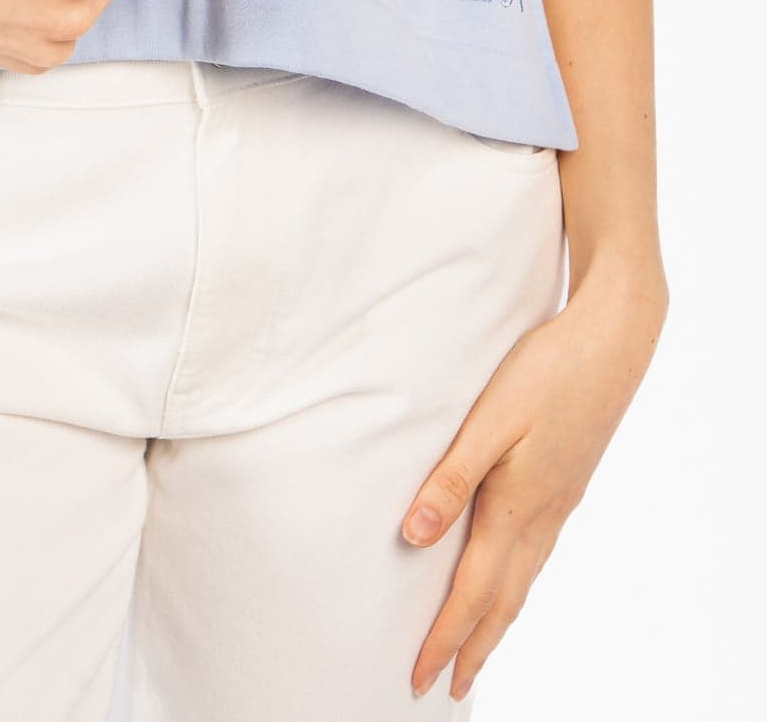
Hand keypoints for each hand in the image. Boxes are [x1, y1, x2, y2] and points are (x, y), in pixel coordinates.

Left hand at [402, 260, 668, 702]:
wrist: (613, 341)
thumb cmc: (548, 370)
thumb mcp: (491, 418)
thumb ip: (452, 477)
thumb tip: (415, 537)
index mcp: (518, 505)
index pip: (473, 592)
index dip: (445, 637)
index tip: (421, 677)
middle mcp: (543, 515)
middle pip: (503, 602)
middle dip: (473, 647)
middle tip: (447, 688)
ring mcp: (560, 502)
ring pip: (524, 581)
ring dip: (496, 622)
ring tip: (476, 650)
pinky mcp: (567, 484)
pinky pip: (537, 554)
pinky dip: (518, 585)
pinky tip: (511, 579)